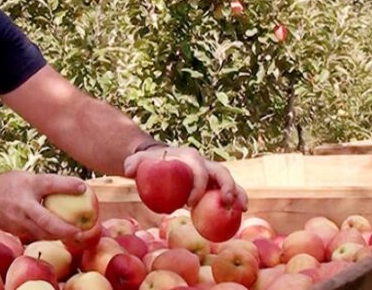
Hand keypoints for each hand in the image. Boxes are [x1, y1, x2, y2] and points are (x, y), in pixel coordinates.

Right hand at [0, 171, 85, 241]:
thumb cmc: (10, 185)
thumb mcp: (26, 177)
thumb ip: (47, 183)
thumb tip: (77, 187)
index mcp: (27, 185)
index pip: (49, 184)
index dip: (67, 185)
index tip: (84, 187)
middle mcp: (22, 204)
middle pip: (46, 220)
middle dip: (65, 229)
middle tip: (81, 231)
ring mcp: (17, 220)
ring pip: (42, 233)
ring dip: (60, 236)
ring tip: (77, 237)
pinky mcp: (15, 231)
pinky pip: (36, 235)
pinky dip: (50, 236)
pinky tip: (61, 236)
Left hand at [123, 145, 246, 209]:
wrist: (160, 161)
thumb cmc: (149, 163)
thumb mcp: (138, 161)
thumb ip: (132, 164)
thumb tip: (129, 171)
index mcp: (189, 157)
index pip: (198, 171)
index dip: (197, 187)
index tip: (189, 204)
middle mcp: (204, 162)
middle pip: (221, 172)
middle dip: (227, 187)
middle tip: (227, 204)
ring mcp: (210, 172)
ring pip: (229, 181)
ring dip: (239, 193)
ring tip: (243, 210)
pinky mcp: (212, 183)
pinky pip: (226, 191)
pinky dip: (235, 200)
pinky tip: (239, 216)